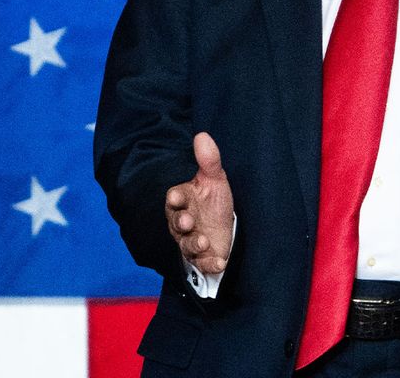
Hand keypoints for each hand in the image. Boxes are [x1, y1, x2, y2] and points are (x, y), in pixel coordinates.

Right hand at [165, 132, 233, 273]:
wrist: (224, 227)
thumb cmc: (213, 201)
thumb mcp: (215, 180)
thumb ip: (209, 161)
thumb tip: (202, 135)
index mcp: (184, 201)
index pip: (175, 198)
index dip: (176, 198)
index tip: (176, 195)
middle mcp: (183, 222)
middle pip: (177, 223)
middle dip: (181, 222)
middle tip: (187, 222)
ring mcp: (192, 241)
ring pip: (187, 245)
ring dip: (194, 244)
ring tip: (204, 242)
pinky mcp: (203, 257)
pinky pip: (203, 263)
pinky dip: (210, 263)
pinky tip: (220, 262)